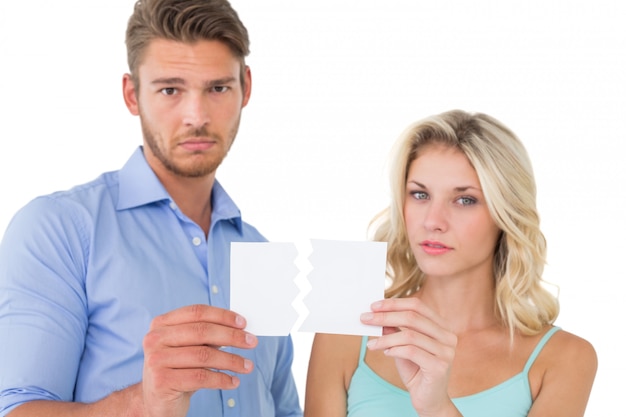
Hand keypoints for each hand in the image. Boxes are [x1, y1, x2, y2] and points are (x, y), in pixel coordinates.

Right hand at [141, 304, 257, 416]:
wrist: (155, 402)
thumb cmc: (178, 370)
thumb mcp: (190, 348)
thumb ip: (208, 335)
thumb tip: (240, 329)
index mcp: (161, 324)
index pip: (197, 312)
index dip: (222, 316)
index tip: (244, 323)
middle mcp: (155, 339)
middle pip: (202, 331)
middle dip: (232, 336)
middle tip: (252, 342)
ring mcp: (156, 360)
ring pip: (204, 355)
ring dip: (231, 360)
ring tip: (247, 366)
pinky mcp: (162, 381)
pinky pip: (201, 377)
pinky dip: (222, 379)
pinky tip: (233, 382)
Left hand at [360, 297, 457, 416]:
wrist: (429, 400)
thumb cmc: (416, 371)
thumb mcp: (403, 347)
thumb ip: (395, 330)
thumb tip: (377, 314)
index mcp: (441, 327)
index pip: (417, 306)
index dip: (394, 304)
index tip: (373, 306)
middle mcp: (448, 336)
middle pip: (412, 317)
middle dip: (385, 316)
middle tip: (365, 318)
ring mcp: (446, 351)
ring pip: (409, 335)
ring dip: (385, 338)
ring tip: (371, 343)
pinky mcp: (440, 366)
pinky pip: (411, 351)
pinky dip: (394, 350)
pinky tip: (385, 353)